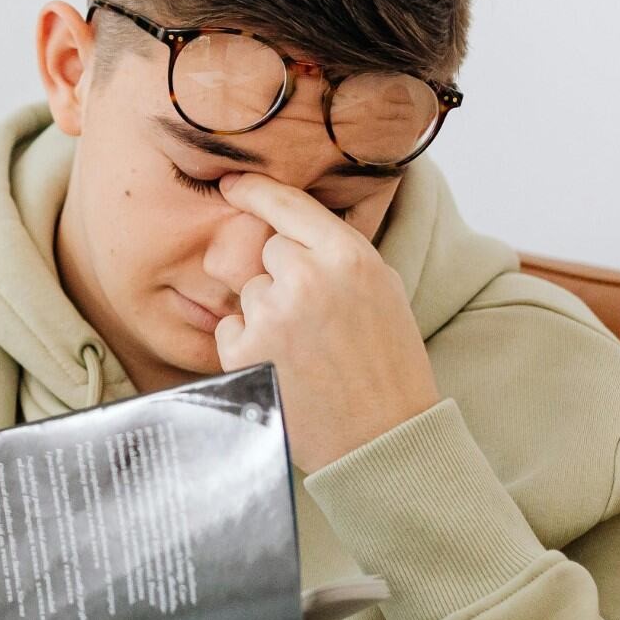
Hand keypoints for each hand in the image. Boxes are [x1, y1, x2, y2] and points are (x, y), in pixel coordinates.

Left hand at [210, 171, 441, 475]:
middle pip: (269, 250)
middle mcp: (308, 278)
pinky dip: (248, 344)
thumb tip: (287, 223)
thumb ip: (337, 253)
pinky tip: (285, 366)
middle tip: (318, 320)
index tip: (231, 181)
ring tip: (307, 351)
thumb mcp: (382, 290)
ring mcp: (273, 314)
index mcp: (350, 257)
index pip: (289, 204)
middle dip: (283, 276)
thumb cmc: (388, 364)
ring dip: (267, 313)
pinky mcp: (246, 351)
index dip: (255, 189)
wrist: (385, 438)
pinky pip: (230, 327)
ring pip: (250, 291)